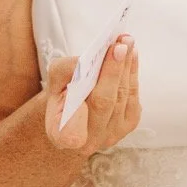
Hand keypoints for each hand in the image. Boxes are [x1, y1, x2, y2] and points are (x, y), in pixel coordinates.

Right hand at [41, 35, 140, 153]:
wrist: (77, 114)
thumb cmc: (63, 96)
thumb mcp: (54, 82)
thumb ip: (63, 71)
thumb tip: (85, 62)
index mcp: (61, 136)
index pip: (69, 135)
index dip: (78, 117)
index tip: (84, 93)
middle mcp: (87, 143)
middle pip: (103, 103)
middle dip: (111, 72)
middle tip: (117, 46)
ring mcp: (110, 136)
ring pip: (121, 97)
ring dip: (125, 67)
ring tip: (126, 43)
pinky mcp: (128, 126)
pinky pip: (132, 98)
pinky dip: (132, 74)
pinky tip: (131, 55)